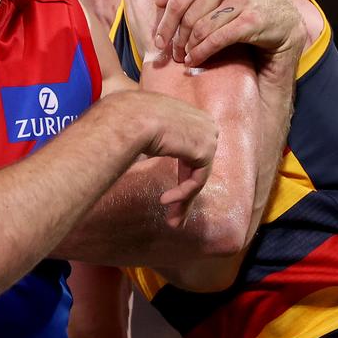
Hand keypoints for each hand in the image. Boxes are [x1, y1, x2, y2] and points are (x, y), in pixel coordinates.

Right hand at [110, 91, 217, 227]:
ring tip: (172, 221)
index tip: (170, 197)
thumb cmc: (128, 120)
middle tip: (176, 217)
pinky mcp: (205, 150)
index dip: (183, 178)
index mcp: (191, 116)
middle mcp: (205, 123)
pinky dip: (181, 194)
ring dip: (183, 201)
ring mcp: (208, 135)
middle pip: (198, 167)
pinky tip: (164, 200)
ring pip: (198, 177)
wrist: (130, 116)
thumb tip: (144, 154)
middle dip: (186, 193)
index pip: (192, 153)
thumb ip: (156, 139)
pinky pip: (196, 181)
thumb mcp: (147, 129)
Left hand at [152, 0, 305, 66]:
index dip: (164, 23)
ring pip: (201, 29)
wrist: (284, 20)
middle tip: (173, 55)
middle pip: (188, 17)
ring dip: (188, 48)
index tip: (158, 41)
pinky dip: (202, 53)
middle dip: (177, 39)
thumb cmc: (245, 8)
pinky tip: (195, 60)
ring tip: (185, 58)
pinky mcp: (252, 20)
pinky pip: (217, 39)